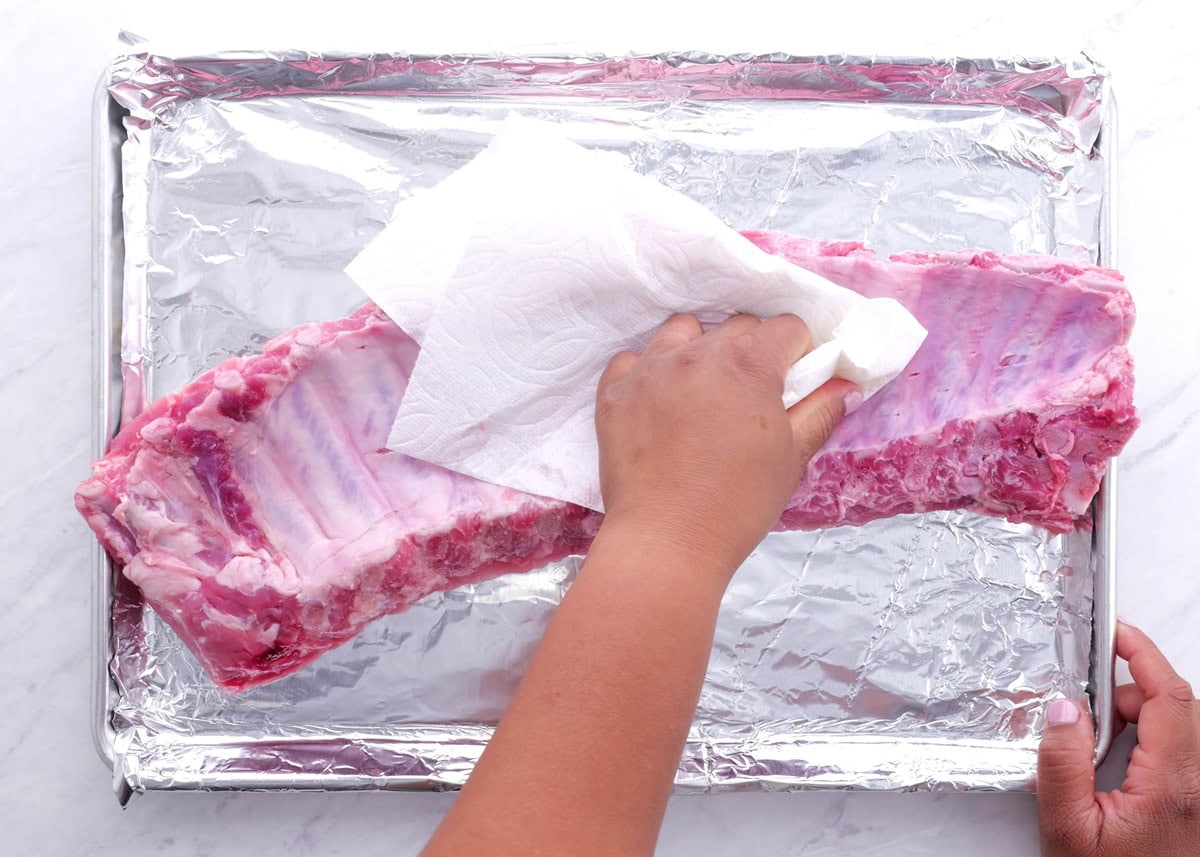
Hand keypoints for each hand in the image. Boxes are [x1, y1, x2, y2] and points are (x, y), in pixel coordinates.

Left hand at [594, 313, 859, 578]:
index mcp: (748, 366)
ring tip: (702, 389)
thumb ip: (819, 412)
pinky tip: (658, 401)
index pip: (785, 327)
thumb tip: (844, 384)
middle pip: (736, 326)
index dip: (798, 351)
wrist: (666, 540)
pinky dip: (648, 372)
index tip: (794, 379)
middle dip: (753, 351)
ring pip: (682, 330)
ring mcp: (650, 370)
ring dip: (699, 349)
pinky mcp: (615, 392)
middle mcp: (697, 355)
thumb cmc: (738, 503)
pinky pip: (632, 359)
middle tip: (752, 394)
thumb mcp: (792, 458)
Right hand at [1037, 621, 1199, 855]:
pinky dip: (1151, 741)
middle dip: (1133, 691)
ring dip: (1142, 718)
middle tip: (1089, 707)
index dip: (1144, 654)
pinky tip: (1119, 764)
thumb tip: (1065, 706)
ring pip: (1184, 728)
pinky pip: (1183, 752)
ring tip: (1100, 744)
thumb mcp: (1067, 830)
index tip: (1118, 632)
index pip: (1171, 697)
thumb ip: (1062, 763)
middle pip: (1180, 707)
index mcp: (1173, 785)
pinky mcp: (1198, 806)